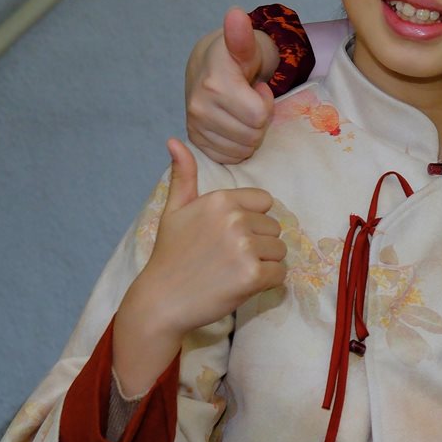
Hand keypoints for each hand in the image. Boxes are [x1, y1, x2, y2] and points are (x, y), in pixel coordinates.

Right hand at [114, 140, 284, 393]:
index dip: (252, 221)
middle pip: (274, 228)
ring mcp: (245, 247)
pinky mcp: (252, 275)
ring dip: (263, 264)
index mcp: (221, 200)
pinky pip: (280, 274)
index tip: (229, 237)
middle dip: (258, 244)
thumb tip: (174, 140)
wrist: (161, 301)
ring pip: (279, 251)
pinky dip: (267, 282)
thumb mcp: (174, 211)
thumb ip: (183, 176)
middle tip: (228, 258)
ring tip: (233, 271)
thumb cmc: (169, 255)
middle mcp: (235, 219)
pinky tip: (241, 285)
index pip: (265, 202)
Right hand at [185, 7, 278, 162]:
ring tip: (241, 111)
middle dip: (259, 119)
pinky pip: (230, 157)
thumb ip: (242, 36)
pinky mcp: (195, 139)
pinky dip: (237, 146)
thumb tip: (236, 14)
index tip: (256, 88)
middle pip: (253, 135)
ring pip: (243, 148)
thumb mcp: (245, 46)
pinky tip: (233, 126)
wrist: (208, 68)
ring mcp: (195, 124)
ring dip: (250, 133)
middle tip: (250, 101)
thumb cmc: (236, 60)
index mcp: (214, 84)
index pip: (259, 116)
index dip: (265, 103)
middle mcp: (199, 106)